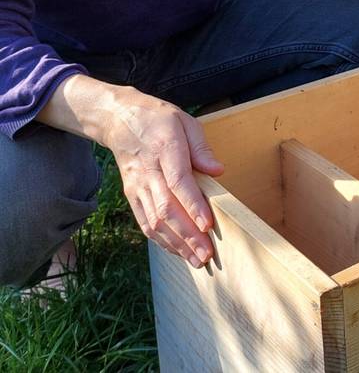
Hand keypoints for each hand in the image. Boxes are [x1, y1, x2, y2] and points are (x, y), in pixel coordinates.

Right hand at [103, 87, 223, 266]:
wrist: (120, 120)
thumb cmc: (160, 119)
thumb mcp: (186, 121)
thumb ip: (202, 148)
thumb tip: (218, 171)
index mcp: (165, 148)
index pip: (179, 182)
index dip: (193, 205)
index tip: (208, 225)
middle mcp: (148, 172)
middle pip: (166, 208)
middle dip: (187, 235)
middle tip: (206, 254)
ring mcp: (137, 186)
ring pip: (154, 220)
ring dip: (176, 243)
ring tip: (196, 260)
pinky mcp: (131, 195)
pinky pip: (145, 222)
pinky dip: (161, 240)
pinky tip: (178, 250)